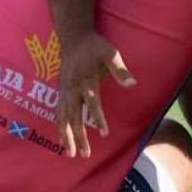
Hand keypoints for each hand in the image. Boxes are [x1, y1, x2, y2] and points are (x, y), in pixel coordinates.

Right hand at [56, 31, 135, 158]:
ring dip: (66, 136)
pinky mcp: (61, 91)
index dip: (98, 118)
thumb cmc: (95, 46)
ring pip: (63, 118)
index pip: (92, 103)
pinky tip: (62, 139)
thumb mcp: (110, 53)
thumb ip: (120, 70)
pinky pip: (58, 112)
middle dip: (78, 136)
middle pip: (74, 116)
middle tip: (85, 155)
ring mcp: (64, 91)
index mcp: (86, 80)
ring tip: (70, 154)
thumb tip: (133, 84)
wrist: (74, 37)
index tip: (104, 134)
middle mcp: (72, 88)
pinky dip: (60, 127)